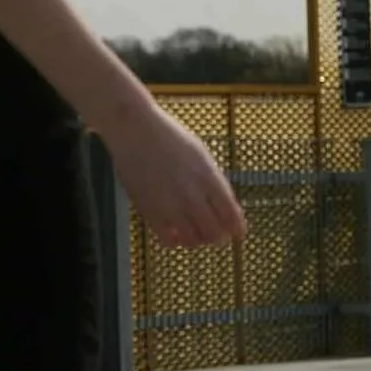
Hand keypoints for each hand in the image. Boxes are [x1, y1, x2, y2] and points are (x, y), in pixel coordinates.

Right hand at [103, 98, 246, 250]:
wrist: (134, 129)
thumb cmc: (169, 137)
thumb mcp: (201, 155)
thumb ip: (215, 182)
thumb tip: (226, 207)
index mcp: (209, 178)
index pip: (232, 217)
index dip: (237, 229)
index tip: (236, 232)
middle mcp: (192, 195)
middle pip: (215, 234)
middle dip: (219, 237)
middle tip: (217, 235)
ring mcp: (170, 205)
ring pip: (193, 241)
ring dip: (197, 239)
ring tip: (194, 231)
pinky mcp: (149, 211)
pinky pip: (168, 240)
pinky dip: (176, 240)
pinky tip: (174, 230)